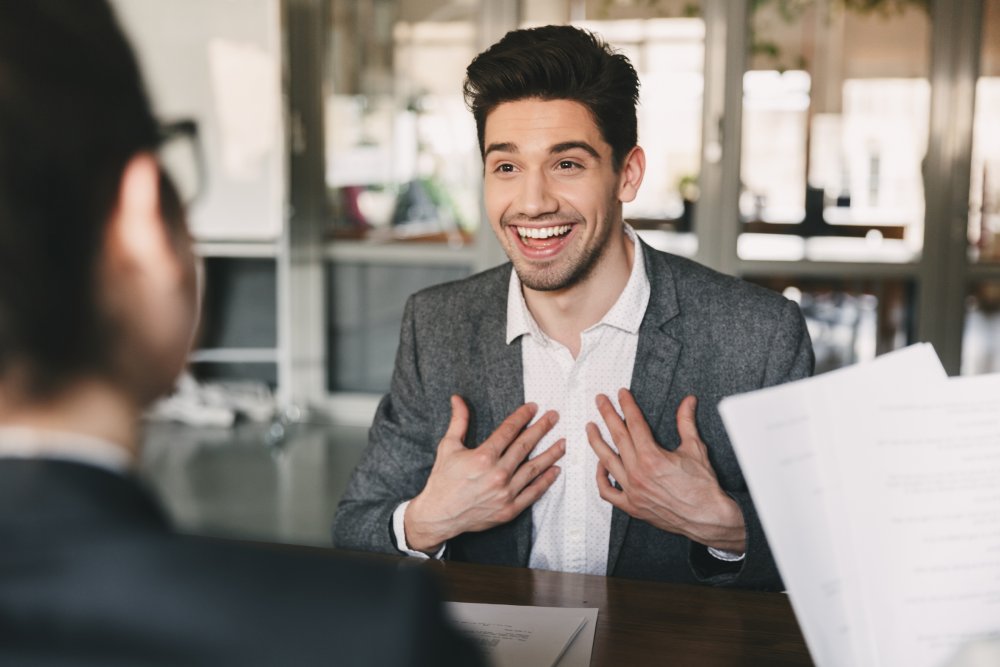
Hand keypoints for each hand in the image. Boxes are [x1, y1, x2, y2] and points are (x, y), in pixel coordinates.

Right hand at [404, 395, 564, 553]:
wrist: (438, 516)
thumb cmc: (442, 480)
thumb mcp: (448, 447)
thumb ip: (458, 421)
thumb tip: (458, 398)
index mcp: (483, 457)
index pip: (509, 431)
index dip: (522, 416)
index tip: (533, 407)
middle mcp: (497, 474)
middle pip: (525, 446)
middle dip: (542, 429)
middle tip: (554, 417)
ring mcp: (505, 493)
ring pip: (534, 469)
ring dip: (550, 454)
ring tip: (563, 443)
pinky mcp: (509, 509)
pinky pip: (533, 493)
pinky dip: (546, 482)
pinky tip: (555, 470)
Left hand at [586, 389, 745, 552]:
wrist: (708, 518)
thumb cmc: (703, 487)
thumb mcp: (695, 449)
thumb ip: (686, 422)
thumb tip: (688, 401)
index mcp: (652, 457)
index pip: (634, 424)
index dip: (627, 406)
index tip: (621, 394)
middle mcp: (638, 473)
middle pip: (617, 437)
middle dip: (607, 415)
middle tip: (600, 400)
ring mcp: (632, 491)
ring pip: (606, 461)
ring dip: (596, 442)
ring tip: (590, 427)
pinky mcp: (631, 506)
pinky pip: (607, 491)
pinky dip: (600, 478)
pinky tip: (600, 465)